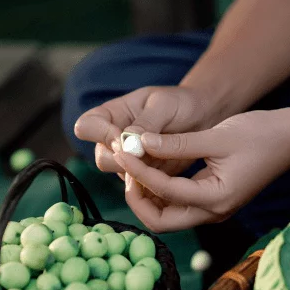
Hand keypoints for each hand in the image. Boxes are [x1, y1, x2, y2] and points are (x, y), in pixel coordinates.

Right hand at [74, 86, 215, 178]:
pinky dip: (152, 182)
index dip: (101, 135)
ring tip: (165, 159)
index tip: (123, 137)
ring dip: (140, 172)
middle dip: (122, 160)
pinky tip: (170, 173)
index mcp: (111, 115)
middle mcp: (113, 139)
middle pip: (101, 158)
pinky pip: (140, 185)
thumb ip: (145, 123)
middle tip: (146, 155)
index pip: (86, 127)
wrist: (203, 118)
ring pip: (121, 174)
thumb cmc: (181, 104)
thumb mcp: (164, 106)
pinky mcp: (144, 174)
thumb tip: (126, 143)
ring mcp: (128, 159)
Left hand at [113, 109, 289, 231]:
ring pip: (166, 216)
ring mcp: (212, 210)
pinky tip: (150, 168)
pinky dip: (158, 191)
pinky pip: (176, 205)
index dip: (138, 172)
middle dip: (137, 197)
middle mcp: (213, 212)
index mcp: (216, 200)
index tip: (122, 151)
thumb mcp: (216, 136)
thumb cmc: (260, 134)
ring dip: (146, 195)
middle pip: (160, 221)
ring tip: (134, 165)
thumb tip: (139, 142)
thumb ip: (176, 143)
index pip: (165, 192)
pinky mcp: (210, 201)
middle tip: (127, 167)